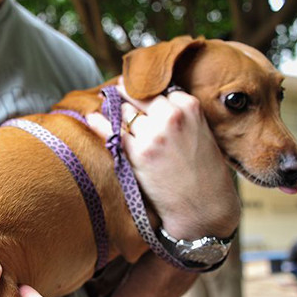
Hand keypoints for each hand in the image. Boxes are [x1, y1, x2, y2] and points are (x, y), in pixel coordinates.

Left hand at [87, 82, 238, 238]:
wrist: (203, 206)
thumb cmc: (204, 171)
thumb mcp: (201, 132)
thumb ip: (180, 115)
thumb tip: (151, 100)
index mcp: (190, 107)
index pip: (160, 90)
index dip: (148, 95)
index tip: (137, 93)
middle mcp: (171, 117)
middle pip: (140, 97)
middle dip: (128, 97)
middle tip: (116, 93)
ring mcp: (153, 135)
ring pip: (125, 112)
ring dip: (116, 111)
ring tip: (107, 107)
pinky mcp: (138, 154)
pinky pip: (112, 132)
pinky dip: (100, 123)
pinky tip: (92, 117)